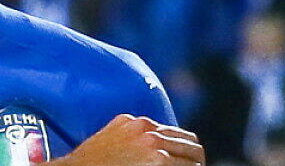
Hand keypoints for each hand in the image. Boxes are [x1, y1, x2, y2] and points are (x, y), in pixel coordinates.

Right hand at [55, 114, 204, 165]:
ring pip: (194, 156)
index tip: (184, 161)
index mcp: (136, 123)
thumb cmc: (90, 162)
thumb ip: (133, 135)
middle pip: (190, 143)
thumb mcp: (112, 138)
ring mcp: (153, 146)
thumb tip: (153, 141)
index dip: (183, 150)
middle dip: (193, 158)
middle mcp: (147, 130)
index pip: (176, 133)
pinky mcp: (158, 163)